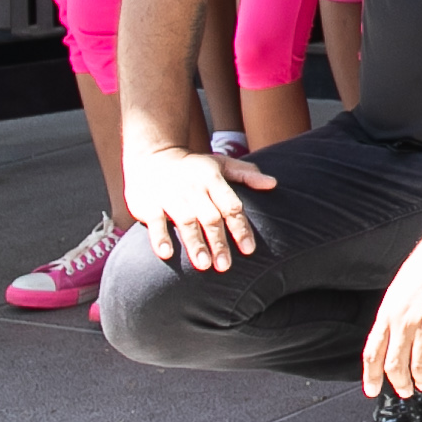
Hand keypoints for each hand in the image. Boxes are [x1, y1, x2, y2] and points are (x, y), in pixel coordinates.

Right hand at [130, 138, 275, 269]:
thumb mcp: (220, 164)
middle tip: (225, 266)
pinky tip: (167, 253)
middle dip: (218, 242)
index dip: (240, 228)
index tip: (249, 250)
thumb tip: (273, 184)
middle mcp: (193, 188)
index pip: (231, 206)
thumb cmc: (193, 167)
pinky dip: (160, 237)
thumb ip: (246, 175)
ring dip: (195, 243)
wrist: (152, 155)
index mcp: (213, 179)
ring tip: (204, 265)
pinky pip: (155, 221)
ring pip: (185, 221)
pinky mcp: (148, 203)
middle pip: (210, 218)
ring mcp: (169, 196)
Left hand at [361, 223, 421, 398]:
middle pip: (394, 365)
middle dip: (399, 383)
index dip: (371, 376)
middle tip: (404, 390)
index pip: (372, 353)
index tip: (372, 390)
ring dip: (421, 380)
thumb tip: (392, 337)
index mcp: (387, 313)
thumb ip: (392, 315)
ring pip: (419, 366)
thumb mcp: (396, 290)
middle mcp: (404, 323)